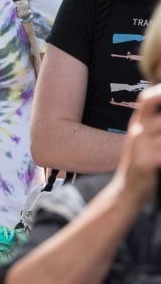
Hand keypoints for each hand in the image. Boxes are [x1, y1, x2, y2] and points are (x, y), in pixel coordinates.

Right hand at [115, 85, 160, 205]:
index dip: (159, 91)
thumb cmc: (144, 164)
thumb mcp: (145, 140)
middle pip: (158, 113)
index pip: (147, 98)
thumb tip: (157, 99)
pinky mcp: (145, 163)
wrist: (127, 192)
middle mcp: (137, 132)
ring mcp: (140, 147)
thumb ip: (154, 123)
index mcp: (138, 124)